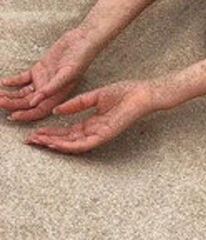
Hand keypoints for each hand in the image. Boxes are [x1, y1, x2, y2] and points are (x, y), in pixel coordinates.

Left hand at [1, 27, 99, 122]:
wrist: (82, 39)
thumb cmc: (80, 57)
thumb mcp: (67, 74)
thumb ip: (51, 88)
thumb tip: (34, 102)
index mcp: (58, 95)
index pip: (39, 110)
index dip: (26, 115)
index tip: (12, 116)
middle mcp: (49, 90)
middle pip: (27, 102)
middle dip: (13, 103)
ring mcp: (43, 80)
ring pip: (23, 92)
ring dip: (10, 93)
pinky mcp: (39, 69)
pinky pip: (22, 79)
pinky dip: (13, 81)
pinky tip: (4, 82)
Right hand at [23, 80, 156, 154]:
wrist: (142, 93)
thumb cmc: (124, 93)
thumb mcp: (95, 96)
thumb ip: (77, 104)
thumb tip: (57, 111)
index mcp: (92, 122)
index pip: (67, 130)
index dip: (51, 131)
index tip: (35, 131)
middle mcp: (94, 131)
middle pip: (67, 139)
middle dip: (48, 140)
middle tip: (30, 140)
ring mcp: (100, 134)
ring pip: (73, 144)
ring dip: (54, 144)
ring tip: (38, 142)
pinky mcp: (106, 135)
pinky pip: (85, 144)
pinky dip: (70, 145)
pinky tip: (56, 145)